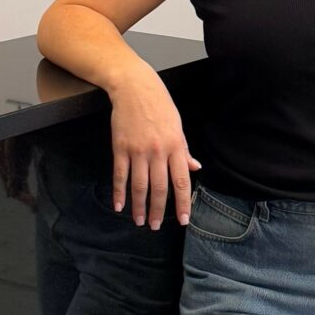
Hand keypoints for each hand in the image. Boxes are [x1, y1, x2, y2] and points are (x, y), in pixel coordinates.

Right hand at [108, 74, 200, 229]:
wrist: (134, 87)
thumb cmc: (159, 104)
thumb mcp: (178, 125)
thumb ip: (184, 150)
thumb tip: (195, 168)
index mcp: (176, 146)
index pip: (181, 181)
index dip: (182, 203)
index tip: (183, 220)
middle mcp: (158, 151)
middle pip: (159, 188)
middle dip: (158, 211)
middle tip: (156, 227)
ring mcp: (138, 150)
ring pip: (139, 185)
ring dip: (139, 206)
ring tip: (139, 221)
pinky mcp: (120, 148)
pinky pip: (120, 175)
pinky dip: (119, 192)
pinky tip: (119, 205)